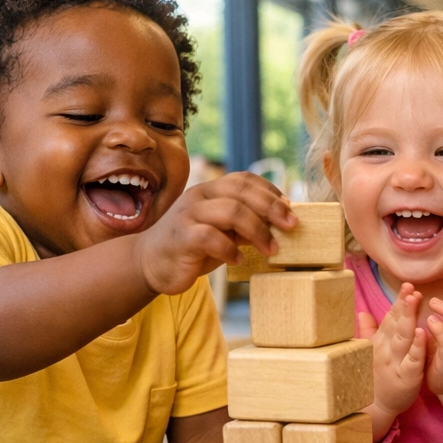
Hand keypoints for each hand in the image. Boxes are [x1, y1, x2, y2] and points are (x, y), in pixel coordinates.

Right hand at [136, 172, 293, 294]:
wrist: (152, 263)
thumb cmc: (194, 247)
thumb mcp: (224, 231)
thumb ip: (246, 223)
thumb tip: (282, 221)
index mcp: (211, 189)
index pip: (244, 179)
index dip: (270, 191)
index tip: (290, 209)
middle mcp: (199, 196)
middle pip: (241, 191)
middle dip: (271, 208)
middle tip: (290, 226)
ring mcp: (188, 215)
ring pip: (230, 211)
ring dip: (257, 231)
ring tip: (271, 249)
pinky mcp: (181, 237)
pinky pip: (210, 237)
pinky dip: (230, 249)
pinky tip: (239, 259)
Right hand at [357, 284, 426, 429]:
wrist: (376, 407)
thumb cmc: (375, 377)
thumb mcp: (370, 352)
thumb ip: (369, 331)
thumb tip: (362, 312)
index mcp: (380, 342)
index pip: (390, 318)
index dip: (399, 302)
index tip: (408, 286)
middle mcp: (386, 349)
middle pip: (396, 324)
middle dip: (404, 306)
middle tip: (412, 289)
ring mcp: (395, 363)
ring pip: (402, 338)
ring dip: (409, 319)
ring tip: (416, 302)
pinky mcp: (406, 378)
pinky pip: (412, 361)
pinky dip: (417, 347)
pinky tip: (424, 334)